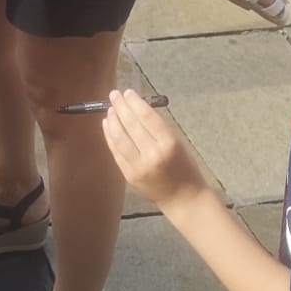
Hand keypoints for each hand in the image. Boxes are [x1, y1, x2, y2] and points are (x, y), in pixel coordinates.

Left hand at [103, 89, 206, 209]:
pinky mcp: (129, 176)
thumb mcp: (178, 142)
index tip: (128, 92)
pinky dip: (110, 137)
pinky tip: (107, 125)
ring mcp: (139, 167)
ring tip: (110, 108)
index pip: (148, 117)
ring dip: (113, 120)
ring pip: (120, 138)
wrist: (183, 198)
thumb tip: (136, 107)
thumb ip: (157, 127)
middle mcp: (153, 155)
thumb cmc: (184, 166)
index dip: (135, 103)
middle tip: (114, 94)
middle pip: (132, 125)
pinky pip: (116, 152)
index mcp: (169, 144)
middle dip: (121, 107)